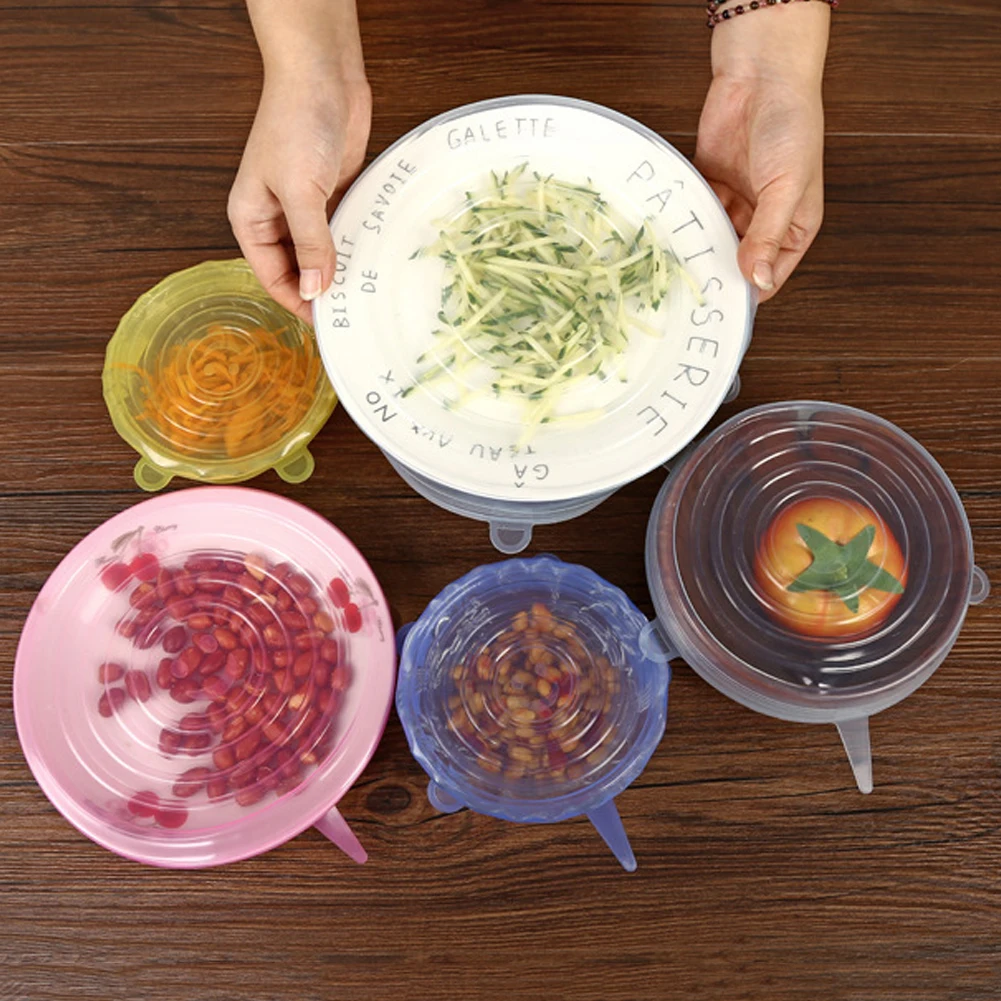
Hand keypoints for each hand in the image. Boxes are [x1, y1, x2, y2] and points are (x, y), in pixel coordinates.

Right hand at [228, 70, 371, 322]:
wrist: (323, 75)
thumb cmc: (296, 123)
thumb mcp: (300, 191)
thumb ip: (309, 244)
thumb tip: (315, 290)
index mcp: (250, 219)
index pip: (272, 277)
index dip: (298, 301)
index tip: (326, 323)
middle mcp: (274, 217)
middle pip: (296, 271)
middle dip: (320, 290)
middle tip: (350, 313)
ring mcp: (304, 207)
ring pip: (321, 254)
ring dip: (339, 271)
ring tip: (362, 294)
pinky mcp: (331, 195)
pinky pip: (341, 233)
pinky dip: (353, 247)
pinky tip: (369, 263)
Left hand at [695, 4, 829, 300]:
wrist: (762, 75)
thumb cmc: (791, 124)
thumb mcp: (786, 187)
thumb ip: (768, 235)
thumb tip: (759, 279)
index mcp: (793, 226)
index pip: (768, 274)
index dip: (747, 291)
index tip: (721, 308)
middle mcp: (764, 219)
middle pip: (735, 260)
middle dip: (716, 273)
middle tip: (690, 292)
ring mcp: (735, 202)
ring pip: (711, 239)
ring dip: (697, 249)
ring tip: (677, 265)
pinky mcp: (710, 185)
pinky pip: (694, 213)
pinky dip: (685, 223)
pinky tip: (672, 235)